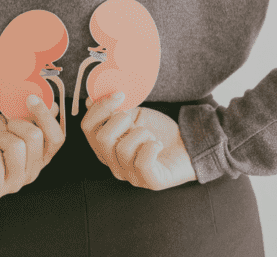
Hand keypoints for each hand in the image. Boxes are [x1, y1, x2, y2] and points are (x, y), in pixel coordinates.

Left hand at [0, 96, 62, 199]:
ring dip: (0, 138)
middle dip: (16, 124)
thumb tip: (53, 105)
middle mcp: (32, 172)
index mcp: (41, 157)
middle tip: (6, 128)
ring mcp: (15, 183)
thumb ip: (34, 117)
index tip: (31, 98)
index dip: (47, 116)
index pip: (57, 138)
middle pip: (35, 137)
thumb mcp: (15, 124)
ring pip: (16, 147)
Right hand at [81, 93, 197, 190]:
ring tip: (150, 136)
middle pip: (101, 138)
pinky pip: (142, 162)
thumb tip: (93, 97)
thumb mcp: (135, 117)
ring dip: (141, 134)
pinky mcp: (150, 181)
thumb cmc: (160, 132)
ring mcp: (131, 176)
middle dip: (121, 120)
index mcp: (107, 147)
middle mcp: (114, 164)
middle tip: (135, 120)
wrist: (189, 146)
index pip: (87, 128)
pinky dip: (151, 147)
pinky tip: (157, 145)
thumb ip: (115, 110)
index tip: (119, 95)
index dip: (99, 108)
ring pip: (123, 149)